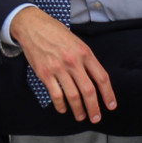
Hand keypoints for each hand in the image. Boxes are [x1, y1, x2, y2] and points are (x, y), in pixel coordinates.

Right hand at [12, 6, 116, 121]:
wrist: (31, 25)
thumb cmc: (54, 32)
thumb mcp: (76, 41)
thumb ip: (86, 59)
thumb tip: (95, 79)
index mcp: (84, 53)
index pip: (102, 78)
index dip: (108, 95)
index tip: (110, 105)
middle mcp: (73, 61)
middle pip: (89, 91)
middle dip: (94, 108)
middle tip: (95, 118)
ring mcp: (58, 68)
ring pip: (73, 96)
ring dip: (78, 110)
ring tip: (80, 116)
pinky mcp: (44, 73)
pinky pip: (55, 94)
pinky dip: (60, 105)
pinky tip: (62, 108)